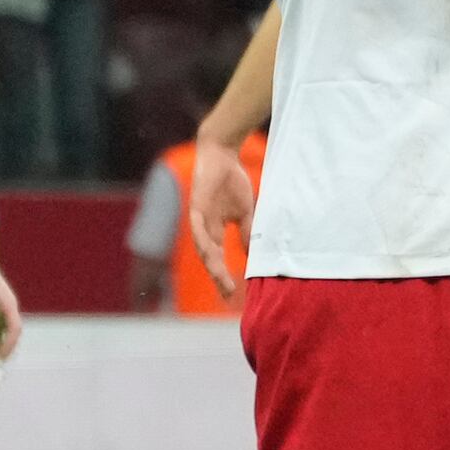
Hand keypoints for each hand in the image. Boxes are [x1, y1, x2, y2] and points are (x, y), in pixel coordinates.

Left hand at [190, 134, 256, 299]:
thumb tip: (253, 253)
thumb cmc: (232, 181)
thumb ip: (247, 232)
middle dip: (219, 277)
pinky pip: (199, 229)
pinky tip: (211, 254)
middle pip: (210, 259)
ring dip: (212, 265)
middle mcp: (205, 229)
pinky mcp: (196, 208)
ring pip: (204, 248)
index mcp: (215, 231)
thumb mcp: (245, 211)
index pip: (219, 258)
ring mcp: (199, 219)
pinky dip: (204, 242)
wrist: (222, 155)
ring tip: (222, 279)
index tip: (233, 294)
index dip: (224, 276)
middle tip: (228, 294)